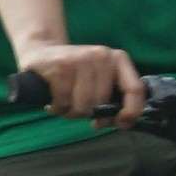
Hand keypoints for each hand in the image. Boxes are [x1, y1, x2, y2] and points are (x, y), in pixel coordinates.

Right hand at [20, 38, 145, 125]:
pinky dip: (57, 108)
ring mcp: (81, 59)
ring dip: (71, 113)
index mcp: (118, 59)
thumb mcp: (98, 79)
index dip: (131, 111)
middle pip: (102, 102)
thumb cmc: (74, 74)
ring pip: (83, 105)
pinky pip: (63, 102)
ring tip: (64, 104)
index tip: (121, 123)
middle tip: (77, 110)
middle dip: (88, 114)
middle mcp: (102, 56)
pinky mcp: (60, 66)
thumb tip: (120, 122)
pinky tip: (53, 102)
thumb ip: (112, 98)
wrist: (40, 52)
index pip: (135, 89)